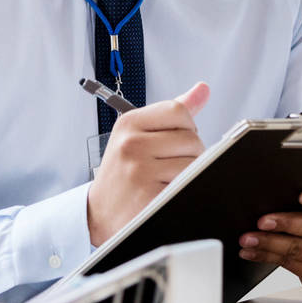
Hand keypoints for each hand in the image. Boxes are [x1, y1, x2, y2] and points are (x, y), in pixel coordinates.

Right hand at [87, 82, 209, 246]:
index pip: (178, 110)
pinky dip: (184, 189)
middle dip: (191, 153)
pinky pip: (187, 184)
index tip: (176, 140)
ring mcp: (140, 170)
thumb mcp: (138, 135)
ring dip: (190, 173)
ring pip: (193, 162)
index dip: (187, 127)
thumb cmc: (123, 172)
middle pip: (191, 138)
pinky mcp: (150, 195)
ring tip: (168, 179)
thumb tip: (203, 89)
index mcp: (129, 123)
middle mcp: (131, 144)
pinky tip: (166, 191)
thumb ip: (172, 114)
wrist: (99, 213)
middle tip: (171, 165)